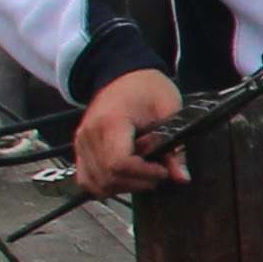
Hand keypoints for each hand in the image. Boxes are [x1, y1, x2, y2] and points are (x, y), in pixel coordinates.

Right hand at [72, 68, 189, 196]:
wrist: (124, 76)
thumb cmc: (147, 89)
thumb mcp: (169, 111)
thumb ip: (175, 146)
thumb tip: (181, 177)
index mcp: (111, 121)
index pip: (119, 163)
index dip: (143, 173)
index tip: (162, 169)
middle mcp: (90, 134)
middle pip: (108, 177)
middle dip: (138, 181)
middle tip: (158, 170)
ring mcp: (82, 143)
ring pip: (98, 184)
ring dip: (125, 186)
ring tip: (144, 171)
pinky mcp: (81, 150)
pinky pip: (88, 180)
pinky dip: (108, 185)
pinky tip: (127, 176)